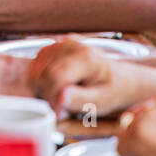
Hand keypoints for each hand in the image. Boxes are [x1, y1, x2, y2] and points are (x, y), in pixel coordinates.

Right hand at [27, 37, 145, 117]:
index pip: (54, 77)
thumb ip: (81, 100)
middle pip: (43, 74)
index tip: (60, 113)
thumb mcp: (102, 102)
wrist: (119, 77)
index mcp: (86, 57)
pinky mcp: (52, 46)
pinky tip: (58, 86)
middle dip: (48, 95)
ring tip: (62, 97)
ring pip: (36, 71)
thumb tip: (59, 97)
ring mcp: (59, 43)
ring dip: (44, 88)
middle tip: (63, 108)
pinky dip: (42, 80)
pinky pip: (36, 67)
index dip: (52, 98)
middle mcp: (70, 44)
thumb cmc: (112, 91)